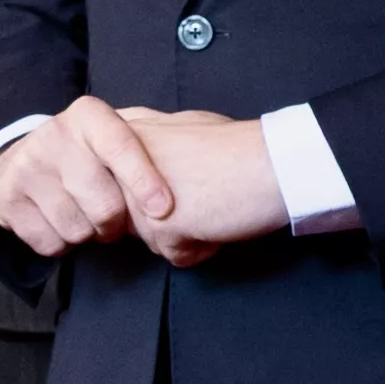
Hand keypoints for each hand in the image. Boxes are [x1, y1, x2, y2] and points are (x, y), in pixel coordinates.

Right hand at [0, 98, 179, 254]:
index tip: (163, 210)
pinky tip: (59, 221)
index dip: (143, 180)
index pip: (120, 147)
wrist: (23, 159)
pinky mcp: (4, 196)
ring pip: (77, 229)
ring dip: (88, 233)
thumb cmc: (91, 156)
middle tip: (113, 217)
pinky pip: (49, 243)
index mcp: (89, 116)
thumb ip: (155, 149)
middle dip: (116, 223)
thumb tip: (205, 174)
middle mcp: (54, 135)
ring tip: (84, 214)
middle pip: (103, 205)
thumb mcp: (120, 139)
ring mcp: (25, 165)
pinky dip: (61, 243)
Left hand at [119, 107, 288, 262]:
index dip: (146, 193)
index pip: (110, 186)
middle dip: (164, 215)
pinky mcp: (161, 223)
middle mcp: (121, 163)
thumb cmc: (238, 147)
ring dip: (185, 232)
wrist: (274, 161)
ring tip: (213, 202)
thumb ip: (148, 148)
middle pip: (128, 215)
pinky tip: (219, 218)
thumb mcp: (181, 128)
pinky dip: (202, 246)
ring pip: (151, 239)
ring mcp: (139, 195)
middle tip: (201, 190)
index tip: (177, 180)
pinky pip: (175, 255)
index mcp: (122, 134)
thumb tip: (134, 175)